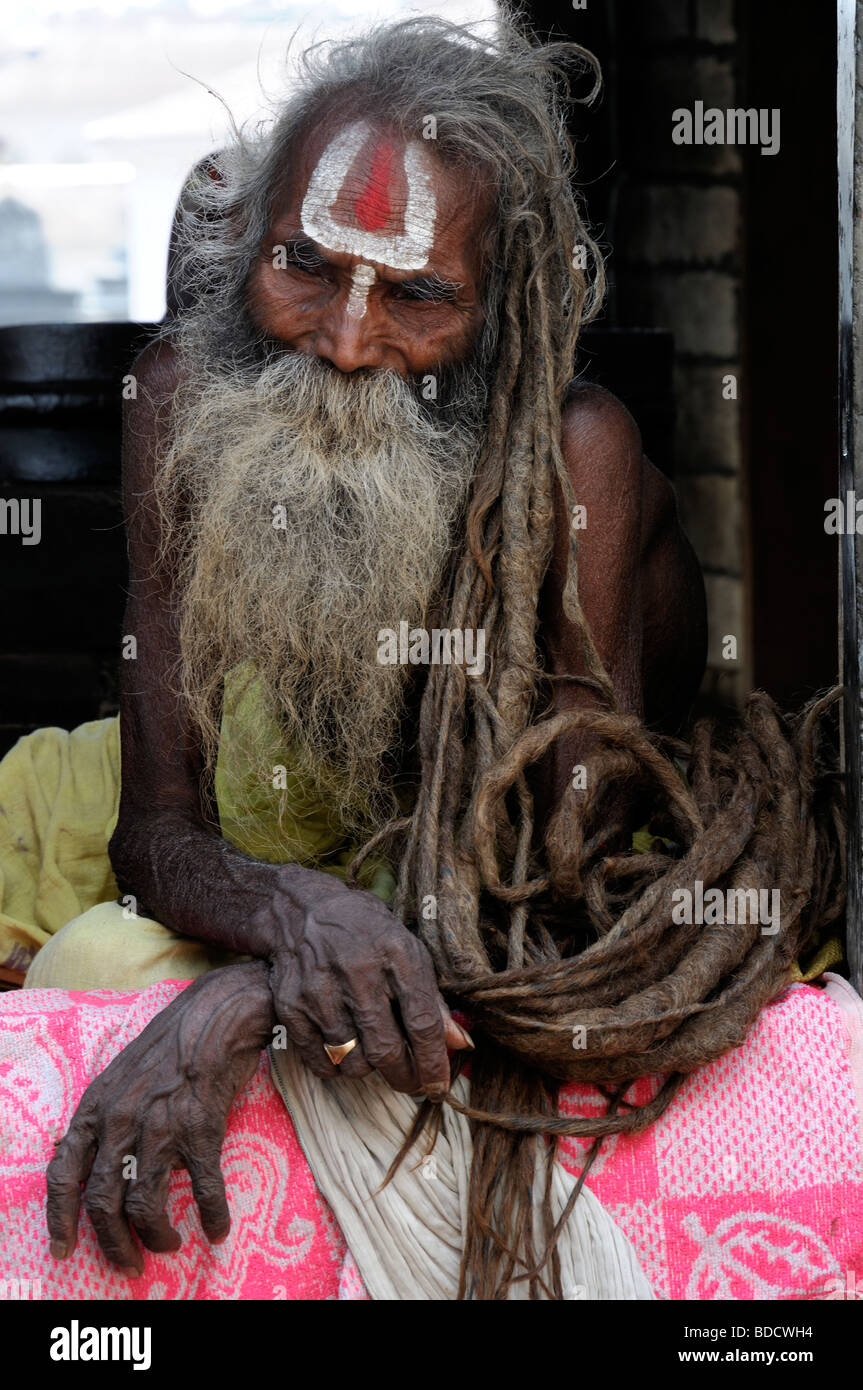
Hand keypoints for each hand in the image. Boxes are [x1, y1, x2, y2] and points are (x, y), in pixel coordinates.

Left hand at [46, 961, 273, 1274]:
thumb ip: (106, 1119)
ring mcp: (160, 1126)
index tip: (65, 1249)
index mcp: (96, 1108)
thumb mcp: (120, 1078)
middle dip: (115, 1244)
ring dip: (157, 1237)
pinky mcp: (201, 1129)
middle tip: (129, 1265)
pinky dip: (212, 1215)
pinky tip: (218, 1228)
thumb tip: (100, 1164)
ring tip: (170, 1245)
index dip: (60, 1218)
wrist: (214, 1015)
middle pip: (103, 1203)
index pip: (63, 1173)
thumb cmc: (169, 1046)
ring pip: (145, 1205)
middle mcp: (121, 1121)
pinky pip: (204, 1189)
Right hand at [264, 875, 471, 1096]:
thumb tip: (458, 1044)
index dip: (435, 1062)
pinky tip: (343, 1049)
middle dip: (405, 1078)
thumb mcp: (406, 950)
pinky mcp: (292, 1006)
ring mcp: (320, 990)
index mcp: (397, 954)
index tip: (440, 1087)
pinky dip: (335, 1067)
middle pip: (386, 1050)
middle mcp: (358, 972)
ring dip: (368, 1068)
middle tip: (412, 1082)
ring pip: (353, 1062)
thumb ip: (432, 999)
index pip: (422, 1023)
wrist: (302, 910)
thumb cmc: (365, 932)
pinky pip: (320, 1062)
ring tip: (371, 1050)